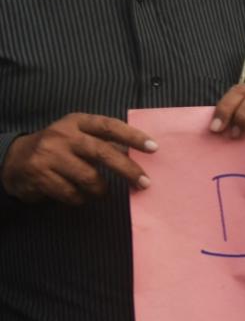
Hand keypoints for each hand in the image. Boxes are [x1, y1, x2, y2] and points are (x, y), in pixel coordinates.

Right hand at [1, 113, 156, 205]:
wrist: (14, 159)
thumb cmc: (59, 148)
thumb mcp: (78, 136)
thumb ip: (103, 142)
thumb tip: (140, 156)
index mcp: (77, 121)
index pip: (110, 126)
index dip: (133, 136)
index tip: (153, 148)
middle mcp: (63, 135)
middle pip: (103, 152)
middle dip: (128, 169)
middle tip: (144, 182)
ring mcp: (50, 154)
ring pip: (89, 178)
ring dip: (101, 190)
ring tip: (102, 192)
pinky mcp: (40, 174)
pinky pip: (71, 193)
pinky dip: (81, 199)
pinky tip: (80, 196)